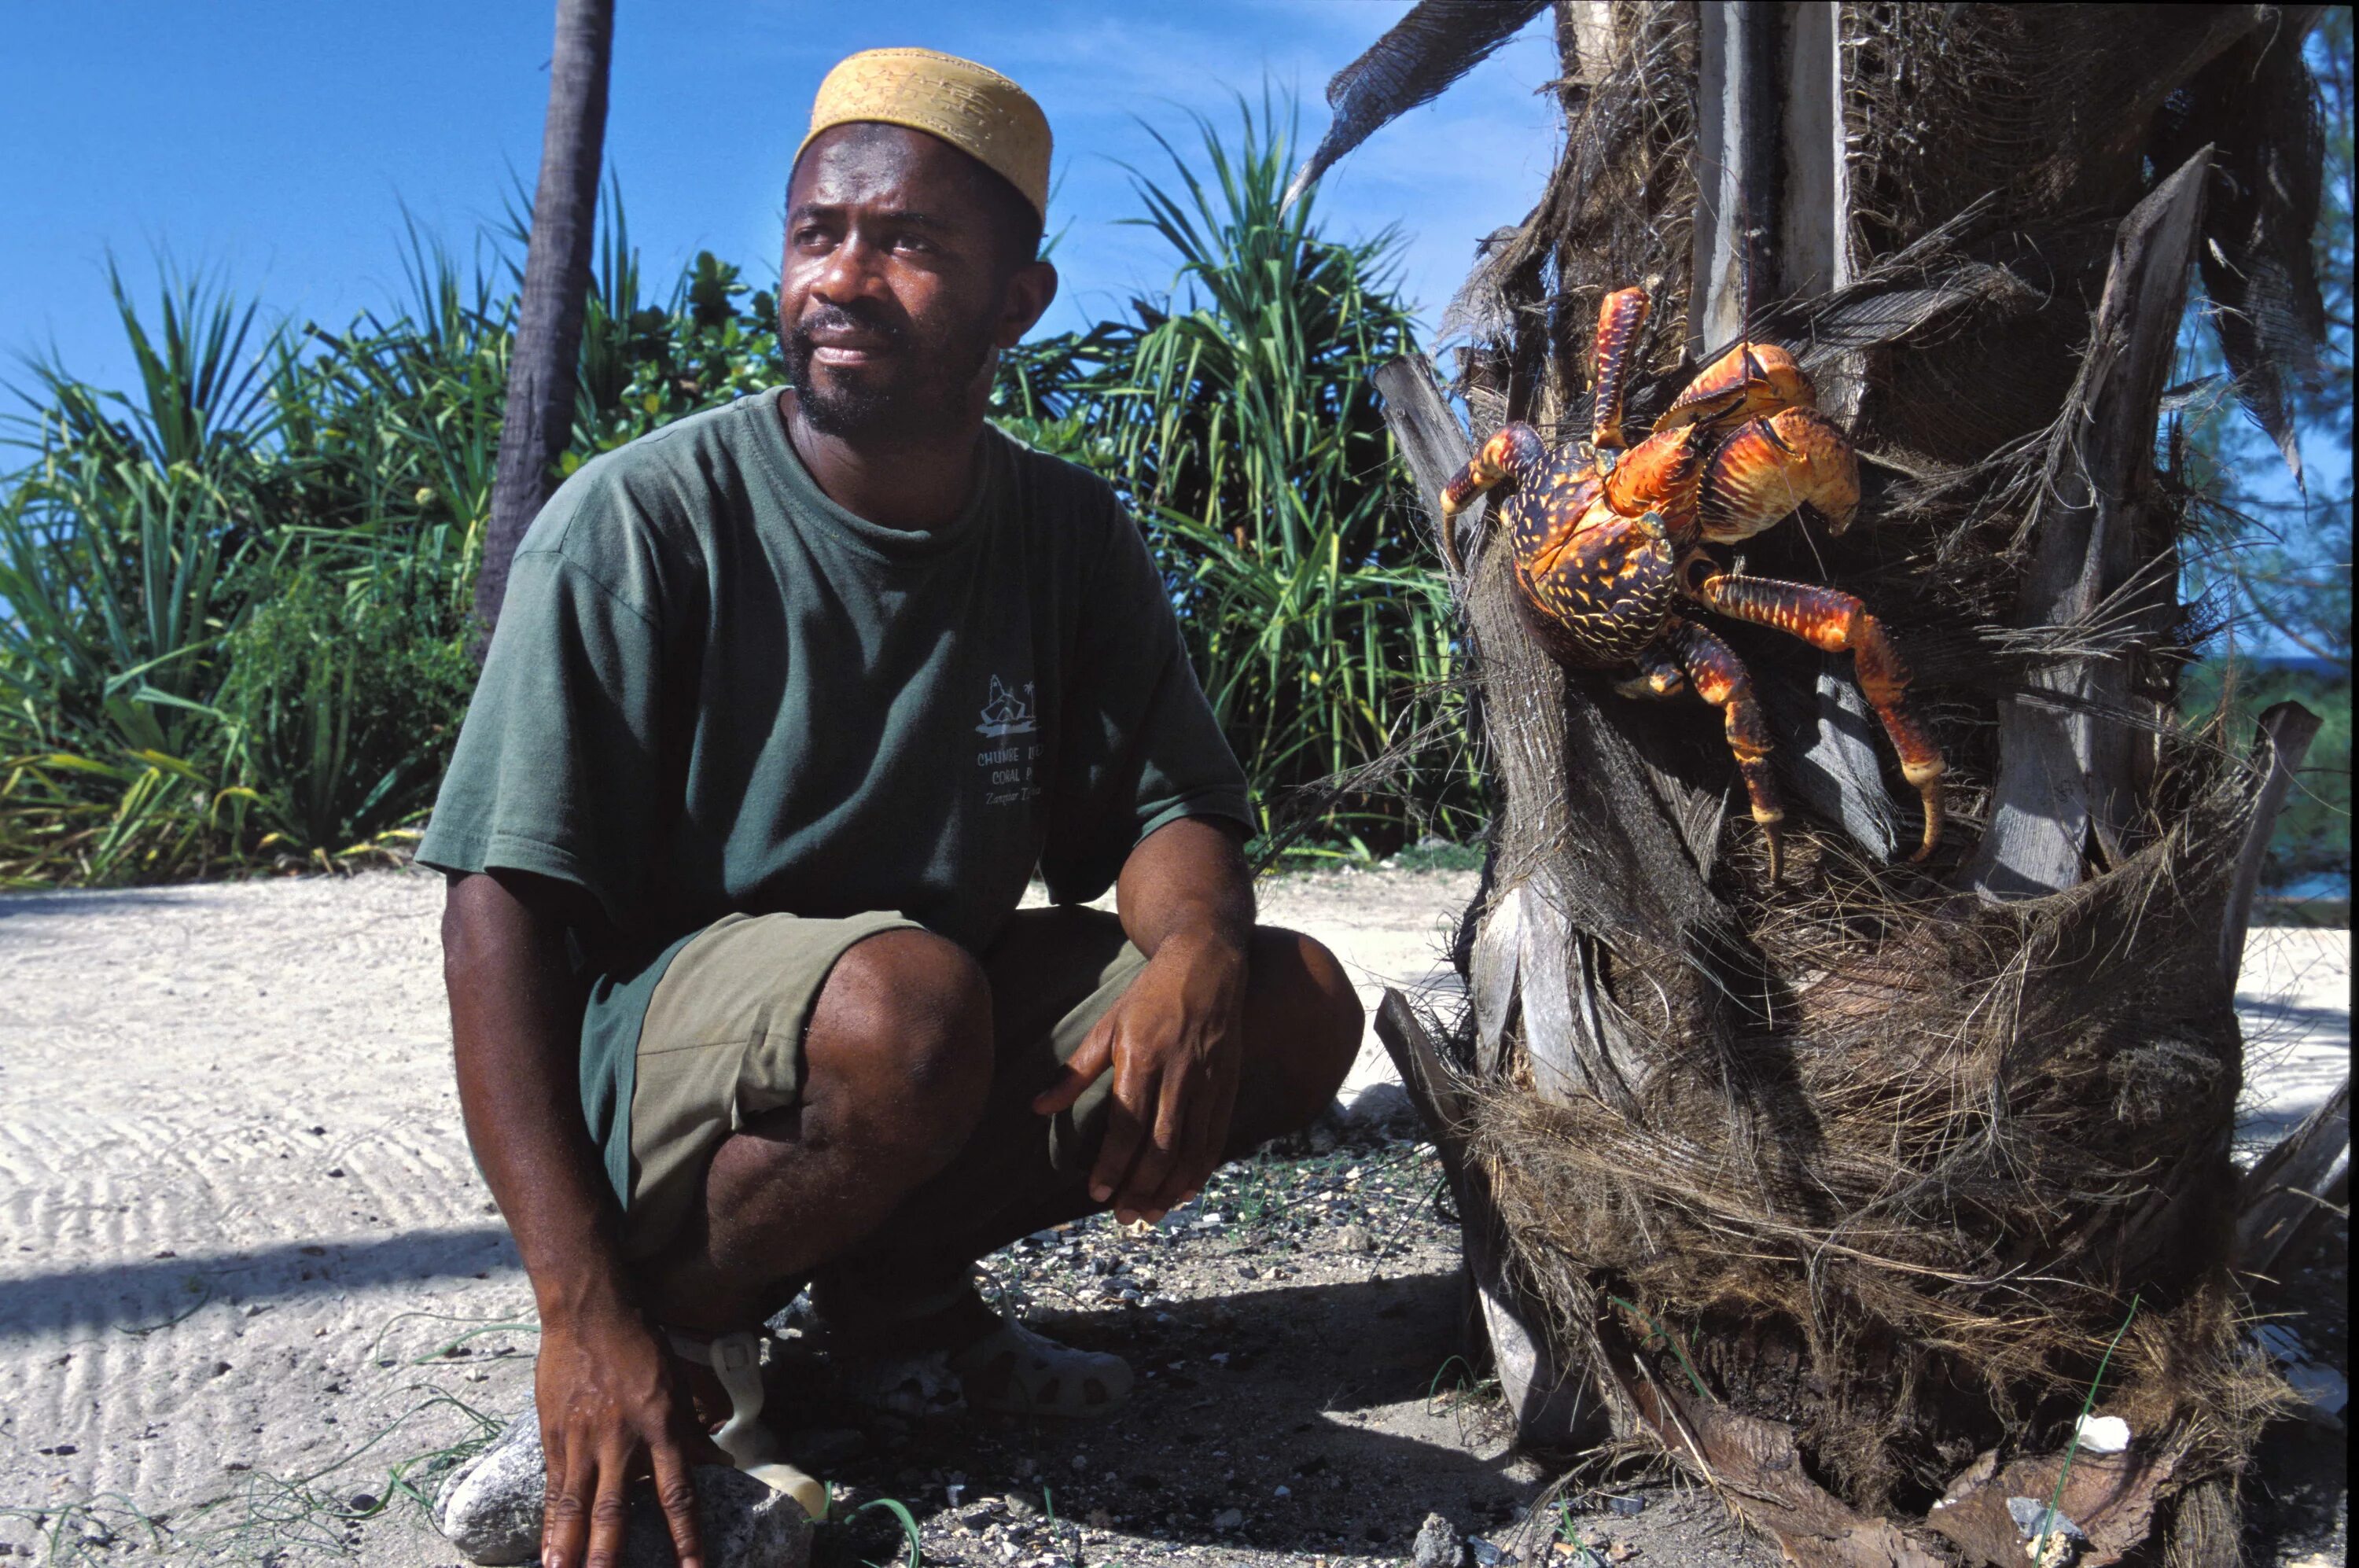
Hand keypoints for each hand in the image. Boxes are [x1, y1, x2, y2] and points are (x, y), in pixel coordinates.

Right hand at [534, 1297, 718, 1567]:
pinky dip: (550, 1524)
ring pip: (577, 1505)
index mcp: (662, 1426)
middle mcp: (622, 1439)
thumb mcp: (678, 1384)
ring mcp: (583, 1440)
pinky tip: (547, 1552)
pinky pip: (554, 1489)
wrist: (590, 1312)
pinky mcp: (555, 1437)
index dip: (686, 1537)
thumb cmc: (641, 1345)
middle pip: (616, 1509)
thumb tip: (719, 1464)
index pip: (678, 1494)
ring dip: (570, 1549)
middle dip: (611, 1555)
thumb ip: (693, 1432)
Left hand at [1032, 931, 1247, 1223]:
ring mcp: (1207, 1082)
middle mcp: (1177, 1075)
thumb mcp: (1108, 1025)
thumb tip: (1038, 1107)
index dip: (1112, 1165)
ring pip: (1190, 1149)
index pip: (1126, 1126)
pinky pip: (1215, 1137)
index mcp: (1141, 1059)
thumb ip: (1075, 1072)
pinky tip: (1186, 1191)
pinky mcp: (1228, 1086)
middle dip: (1140, 1188)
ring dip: (1169, 1188)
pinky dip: (1201, 1169)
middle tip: (1122, 1217)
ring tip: (1150, 1213)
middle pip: (1160, 1146)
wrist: (1207, 965)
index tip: (1096, 1194)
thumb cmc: (1151, 996)